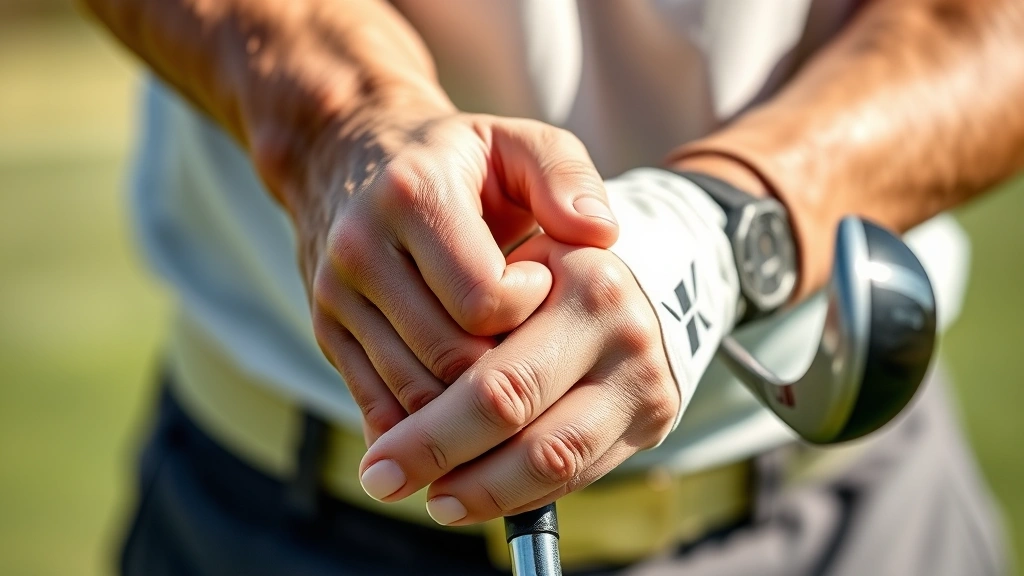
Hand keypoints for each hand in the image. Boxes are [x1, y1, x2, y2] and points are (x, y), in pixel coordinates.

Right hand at [283, 96, 619, 443]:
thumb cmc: (458, 158)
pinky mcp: (326, 332)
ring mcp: (335, 297)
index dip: (529, 307)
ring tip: (509, 376)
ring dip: (471, 406)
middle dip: (506, 366)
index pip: (484, 299)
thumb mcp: (518, 143)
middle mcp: (361, 249)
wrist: (351, 156)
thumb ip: (567, 177)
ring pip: (414, 394)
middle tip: (532, 341)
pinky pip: (379, 408)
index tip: (541, 283)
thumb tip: (601, 235)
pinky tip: (467, 414)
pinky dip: (428, 425)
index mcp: (413, 195)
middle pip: (450, 356)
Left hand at [356, 233, 677, 524]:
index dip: (433, 428)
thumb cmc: (551, 268)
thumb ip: (465, 291)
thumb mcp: (515, 244)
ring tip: (434, 501)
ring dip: (485, 492)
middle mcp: (624, 335)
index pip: (498, 380)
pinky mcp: (657, 419)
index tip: (377, 453)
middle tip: (383, 482)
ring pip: (555, 463)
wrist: (646, 277)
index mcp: (586, 285)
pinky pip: (581, 474)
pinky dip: (525, 493)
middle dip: (444, 460)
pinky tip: (479, 495)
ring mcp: (644, 382)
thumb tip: (398, 404)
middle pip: (522, 420)